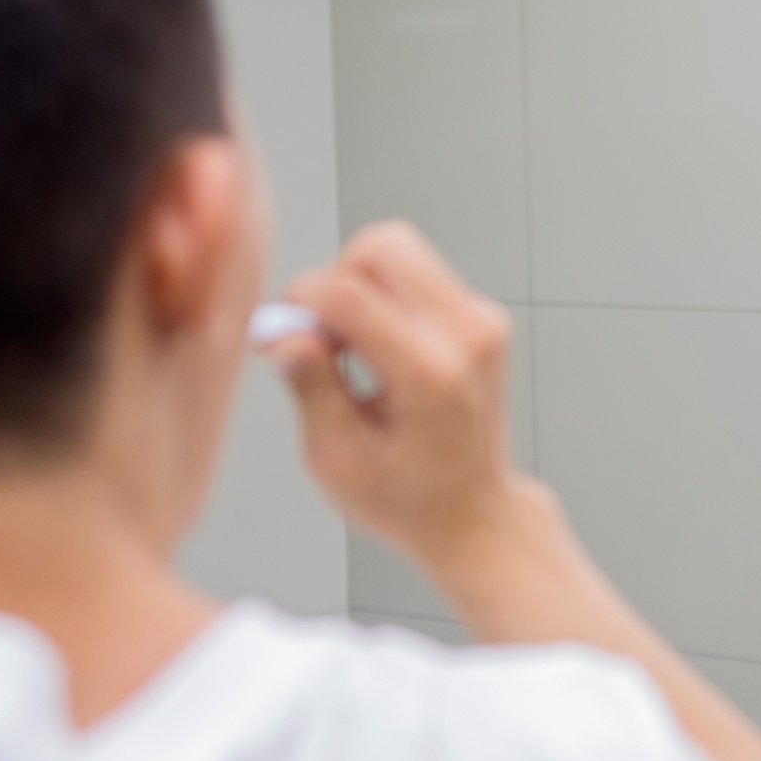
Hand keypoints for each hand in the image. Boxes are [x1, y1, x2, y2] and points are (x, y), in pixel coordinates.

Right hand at [267, 221, 534, 564]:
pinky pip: (417, 275)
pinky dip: (384, 298)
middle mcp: (466, 336)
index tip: (277, 340)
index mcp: (430, 374)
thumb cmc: (405, 499)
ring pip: (399, 251)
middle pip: (380, 248)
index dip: (296, 303)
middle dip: (333, 281)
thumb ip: (312, 386)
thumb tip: (282, 330)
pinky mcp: (482, 317)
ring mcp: (483, 321)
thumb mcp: (339, 459)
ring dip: (359, 286)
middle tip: (320, 340)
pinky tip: (375, 352)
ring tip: (348, 350)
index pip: (347, 292)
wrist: (474, 513)